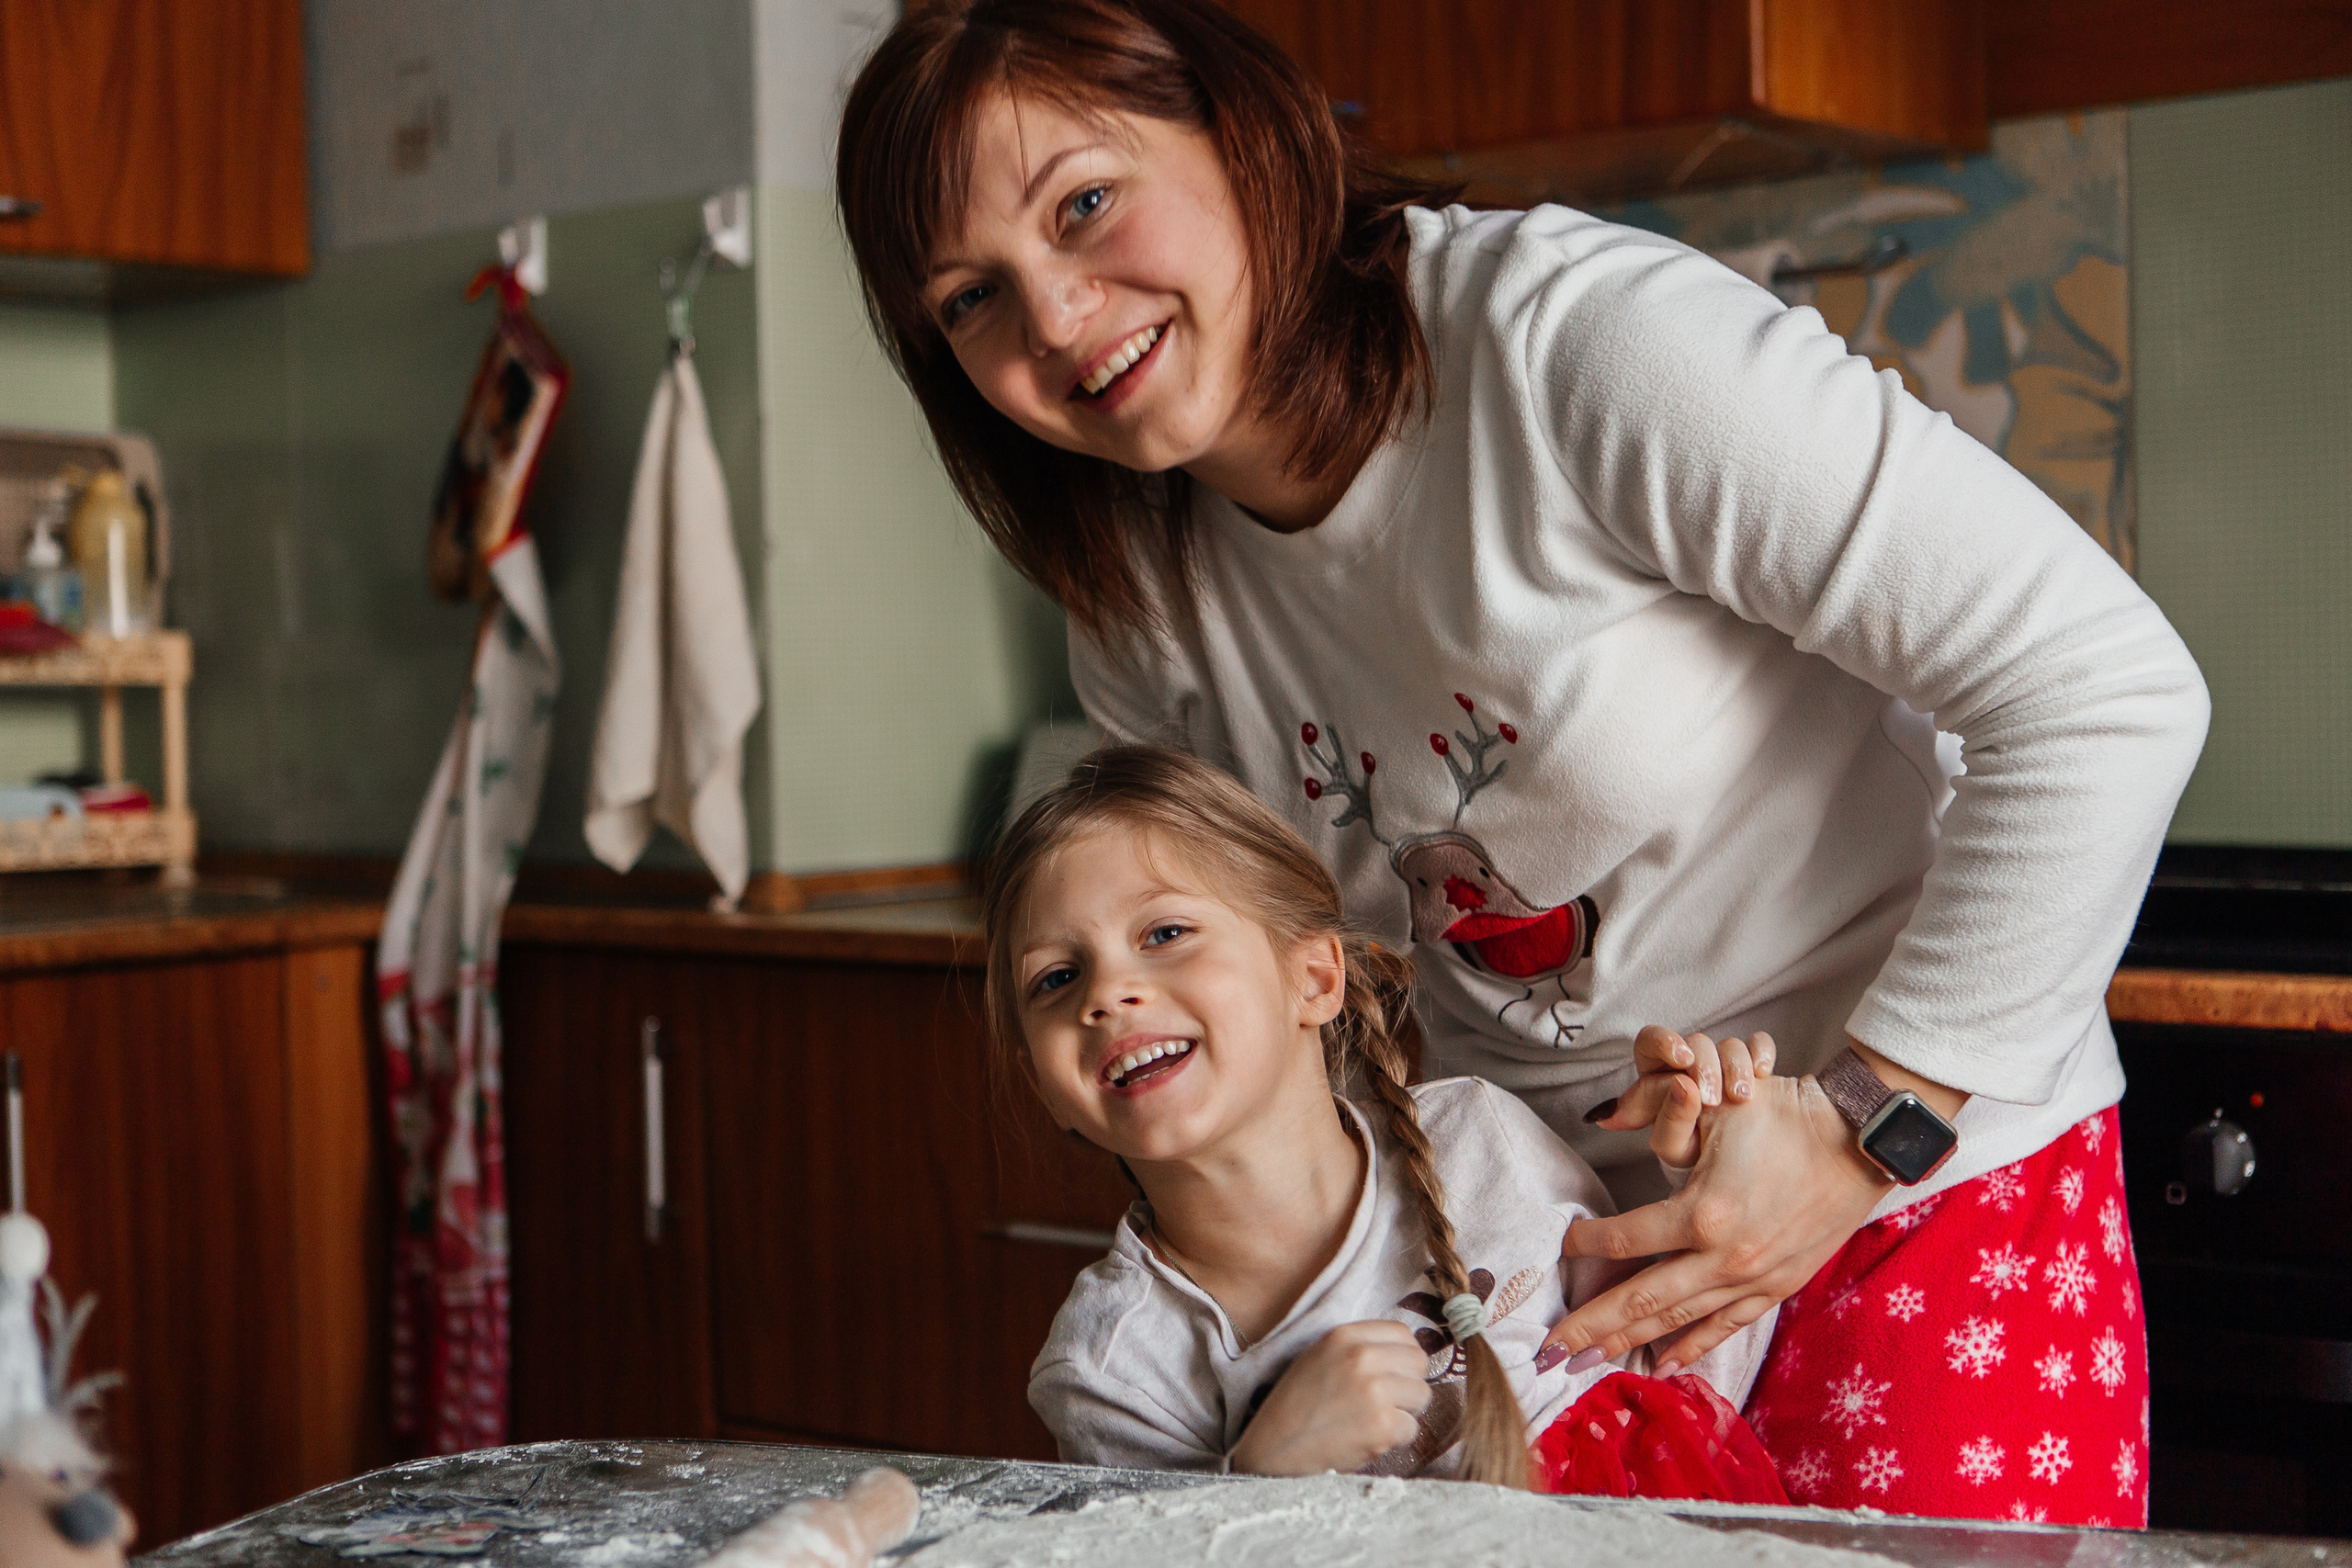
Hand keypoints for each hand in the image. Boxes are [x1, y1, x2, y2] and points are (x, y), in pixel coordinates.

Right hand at [1227, 1320, 1432, 1475]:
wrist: (1275, 1448)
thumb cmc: (1297, 1406)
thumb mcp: (1319, 1357)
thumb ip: (1357, 1348)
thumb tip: (1403, 1352)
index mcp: (1344, 1336)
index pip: (1402, 1333)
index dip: (1403, 1355)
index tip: (1395, 1372)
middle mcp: (1361, 1357)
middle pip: (1419, 1362)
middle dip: (1408, 1383)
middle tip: (1387, 1401)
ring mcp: (1374, 1391)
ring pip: (1421, 1395)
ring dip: (1404, 1412)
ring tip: (1375, 1421)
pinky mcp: (1382, 1425)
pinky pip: (1412, 1428)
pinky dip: (1396, 1439)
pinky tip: (1369, 1439)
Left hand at [1548, 1070, 1887, 1374]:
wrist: (1858, 1139)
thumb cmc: (1784, 1116)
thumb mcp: (1717, 1114)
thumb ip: (1662, 1125)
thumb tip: (1606, 1118)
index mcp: (1703, 1213)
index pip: (1625, 1239)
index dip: (1588, 1245)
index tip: (1563, 1247)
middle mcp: (1724, 1257)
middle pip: (1641, 1300)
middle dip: (1591, 1327)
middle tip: (1549, 1351)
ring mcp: (1751, 1279)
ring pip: (1678, 1320)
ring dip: (1630, 1344)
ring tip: (1588, 1362)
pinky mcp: (1776, 1288)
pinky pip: (1724, 1326)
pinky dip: (1692, 1347)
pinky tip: (1663, 1364)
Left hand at [1587, 1028, 1777, 1167]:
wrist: (1736, 1168)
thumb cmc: (1696, 1153)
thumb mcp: (1675, 1145)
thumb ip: (1664, 1122)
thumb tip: (1656, 1097)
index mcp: (1658, 1075)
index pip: (1651, 1041)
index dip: (1665, 1043)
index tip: (1682, 1059)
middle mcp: (1689, 1064)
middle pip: (1694, 1041)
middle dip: (1705, 1066)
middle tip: (1712, 1098)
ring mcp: (1723, 1062)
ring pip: (1728, 1044)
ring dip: (1736, 1065)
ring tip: (1742, 1097)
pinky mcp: (1754, 1065)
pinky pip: (1757, 1043)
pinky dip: (1761, 1052)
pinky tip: (1763, 1073)